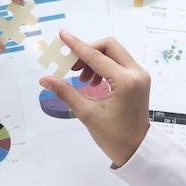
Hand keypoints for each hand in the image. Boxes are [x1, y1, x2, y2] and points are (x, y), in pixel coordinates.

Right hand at [39, 30, 150, 166]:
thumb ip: (66, 92)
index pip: (96, 56)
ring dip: (95, 60)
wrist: (137, 150)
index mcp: (126, 81)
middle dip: (87, 52)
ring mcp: (140, 76)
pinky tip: (93, 82)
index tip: (63, 36)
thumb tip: (45, 80)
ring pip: (114, 53)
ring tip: (83, 80)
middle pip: (109, 46)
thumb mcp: (87, 114)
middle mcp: (136, 74)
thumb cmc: (115, 136)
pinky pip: (119, 63)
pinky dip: (104, 66)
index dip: (77, 45)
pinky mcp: (139, 80)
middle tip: (72, 66)